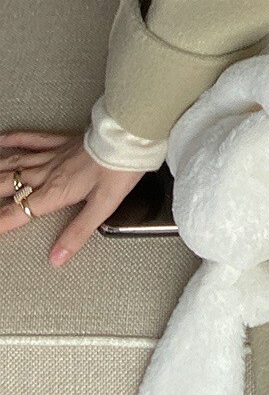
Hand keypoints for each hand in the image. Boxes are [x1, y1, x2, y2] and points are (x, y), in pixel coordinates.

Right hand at [0, 130, 145, 266]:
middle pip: (8, 186)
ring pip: (14, 164)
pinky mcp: (61, 141)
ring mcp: (53, 156)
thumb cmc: (119, 169)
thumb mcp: (102, 208)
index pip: (18, 211)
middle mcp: (48, 173)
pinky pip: (32, 139)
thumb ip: (77, 233)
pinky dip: (14, 138)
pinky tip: (2, 139)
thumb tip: (57, 257)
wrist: (130, 137)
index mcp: (55, 192)